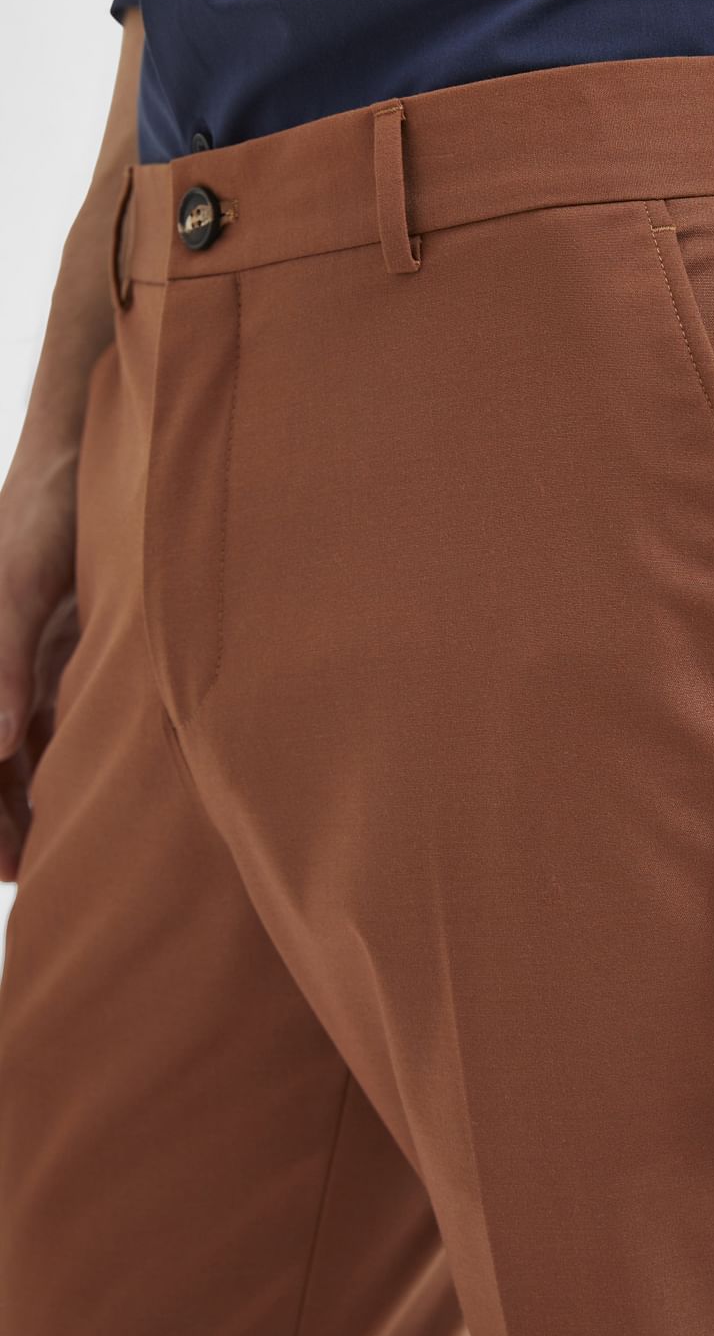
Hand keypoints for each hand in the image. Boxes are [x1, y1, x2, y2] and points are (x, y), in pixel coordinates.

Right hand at [0, 446, 81, 879]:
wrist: (84, 458)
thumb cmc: (39, 517)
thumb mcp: (17, 589)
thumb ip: (1, 665)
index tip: (3, 868)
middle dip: (3, 820)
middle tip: (33, 877)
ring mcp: (25, 661)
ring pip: (23, 748)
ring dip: (31, 797)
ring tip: (60, 852)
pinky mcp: (59, 648)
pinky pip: (55, 716)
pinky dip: (62, 755)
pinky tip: (81, 793)